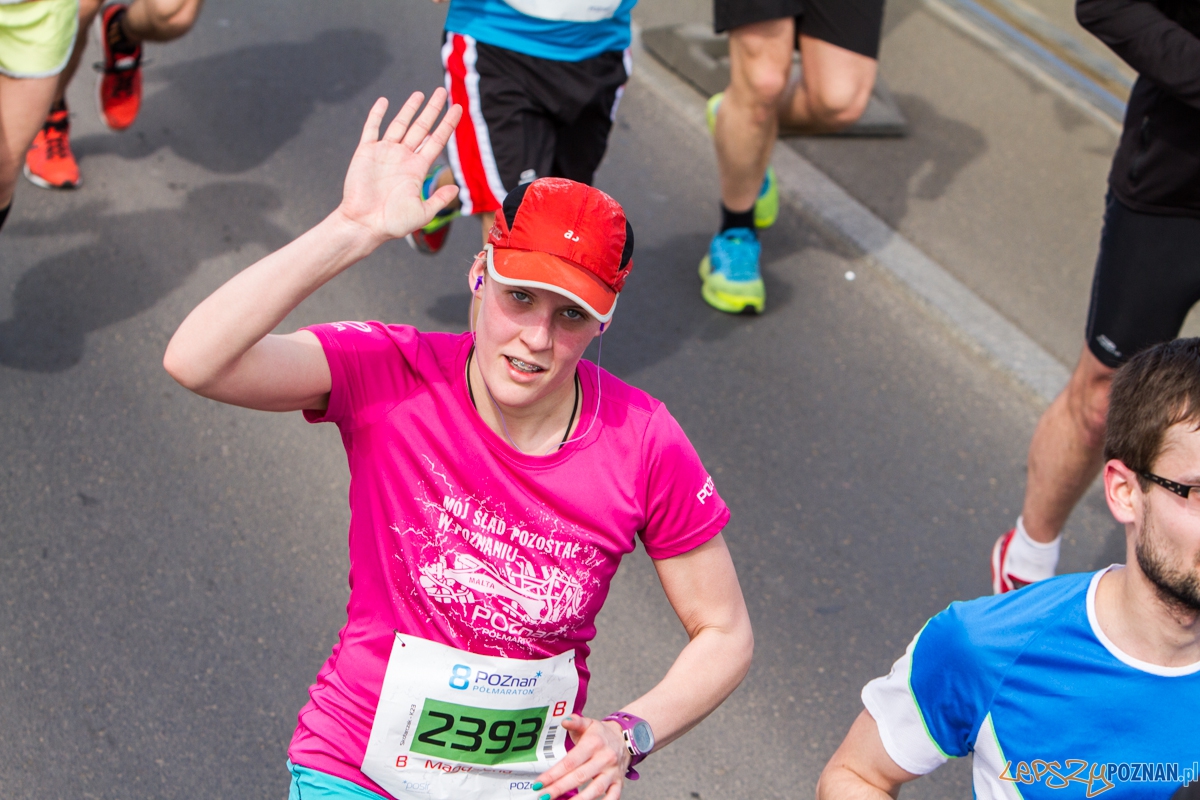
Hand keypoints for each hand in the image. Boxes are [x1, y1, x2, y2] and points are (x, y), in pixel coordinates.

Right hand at [335, 90, 461, 245]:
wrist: (364, 224)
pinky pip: (372, 128)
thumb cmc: (393, 223)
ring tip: (420, 94)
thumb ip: (439, 199)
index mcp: (417, 169)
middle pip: (422, 127)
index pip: (437, 140)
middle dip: (433, 110)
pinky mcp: (366, 152)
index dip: (448, 124)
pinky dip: (377, 114)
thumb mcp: (422, 213)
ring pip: (400, 124)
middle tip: (443, 92)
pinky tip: (384, 101)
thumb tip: (455, 187)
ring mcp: (384, 153)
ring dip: (410, 109)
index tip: (458, 108)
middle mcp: (403, 157)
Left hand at [534, 716, 630, 799]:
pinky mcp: (619, 782)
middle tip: (543, 796)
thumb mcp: (589, 723)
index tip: (539, 783)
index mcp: (593, 744)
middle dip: (559, 788)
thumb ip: (576, 722)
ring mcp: (612, 772)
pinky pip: (614, 796)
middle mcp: (604, 758)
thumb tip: (565, 721)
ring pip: (596, 789)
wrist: (626, 737)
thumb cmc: (601, 734)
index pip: (570, 761)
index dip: (553, 773)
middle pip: (579, 777)